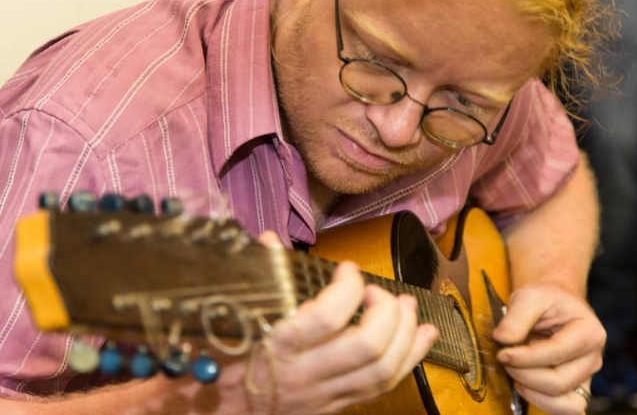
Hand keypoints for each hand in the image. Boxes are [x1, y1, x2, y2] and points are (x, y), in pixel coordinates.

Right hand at [239, 234, 437, 413]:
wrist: (213, 412)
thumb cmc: (220, 359)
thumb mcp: (228, 316)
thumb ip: (255, 276)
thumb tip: (272, 238)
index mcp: (277, 347)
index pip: (327, 318)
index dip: (348, 287)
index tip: (348, 269)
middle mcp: (304, 375)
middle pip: (367, 346)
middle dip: (387, 310)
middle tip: (379, 290)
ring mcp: (323, 394)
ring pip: (382, 369)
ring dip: (407, 334)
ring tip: (408, 306)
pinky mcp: (334, 406)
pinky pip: (382, 387)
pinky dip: (411, 359)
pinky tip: (423, 336)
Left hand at [493, 284, 605, 414]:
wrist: (555, 303)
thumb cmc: (545, 299)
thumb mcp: (529, 296)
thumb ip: (516, 317)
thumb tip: (502, 339)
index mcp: (589, 332)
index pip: (557, 353)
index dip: (525, 358)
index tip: (501, 353)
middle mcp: (593, 359)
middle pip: (559, 382)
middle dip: (525, 376)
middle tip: (504, 360)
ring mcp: (586, 377)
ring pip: (564, 403)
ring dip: (533, 394)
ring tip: (514, 375)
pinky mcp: (575, 388)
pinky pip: (565, 409)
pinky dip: (543, 404)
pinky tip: (523, 387)